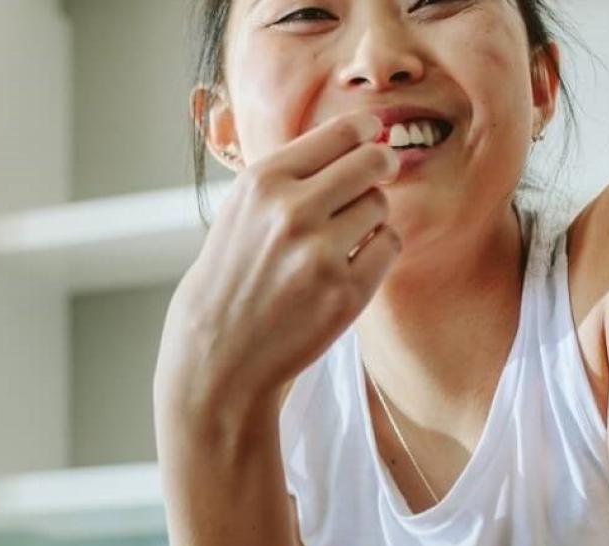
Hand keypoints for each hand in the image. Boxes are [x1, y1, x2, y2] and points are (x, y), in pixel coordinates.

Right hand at [155, 111, 400, 431]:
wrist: (219, 350)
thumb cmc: (234, 273)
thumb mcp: (244, 208)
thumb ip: (294, 172)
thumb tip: (362, 134)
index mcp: (262, 182)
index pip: (340, 134)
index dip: (364, 132)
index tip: (371, 134)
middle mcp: (291, 211)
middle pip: (373, 163)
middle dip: (380, 165)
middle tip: (378, 174)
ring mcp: (320, 253)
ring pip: (381, 205)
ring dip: (370, 216)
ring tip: (340, 237)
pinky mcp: (346, 292)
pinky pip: (389, 246)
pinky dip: (377, 251)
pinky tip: (349, 263)